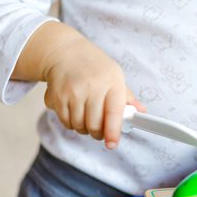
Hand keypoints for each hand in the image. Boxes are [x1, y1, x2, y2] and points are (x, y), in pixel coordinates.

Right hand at [13, 22, 144, 148]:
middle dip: (99, 133)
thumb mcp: (116, 77)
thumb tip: (141, 112)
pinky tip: (75, 111)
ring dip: (84, 128)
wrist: (65, 53)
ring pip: (78, 126)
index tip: (113, 144)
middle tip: (101, 130)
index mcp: (112, 83)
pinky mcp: (56, 97)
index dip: (113, 132)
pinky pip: (65, 122)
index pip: (113, 113)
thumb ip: (127, 97)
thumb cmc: (96, 68)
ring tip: (88, 117)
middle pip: (94, 125)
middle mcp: (91, 87)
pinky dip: (71, 123)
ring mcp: (72, 92)